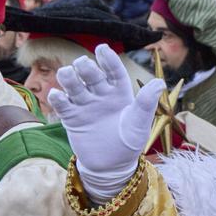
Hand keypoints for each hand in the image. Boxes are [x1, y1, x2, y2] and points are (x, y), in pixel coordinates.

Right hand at [47, 44, 164, 200]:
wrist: (110, 166)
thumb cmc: (129, 143)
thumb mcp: (139, 124)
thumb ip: (146, 104)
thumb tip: (159, 82)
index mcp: (119, 92)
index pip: (114, 71)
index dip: (108, 60)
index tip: (102, 49)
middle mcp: (101, 94)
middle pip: (91, 75)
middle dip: (86, 67)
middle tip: (82, 64)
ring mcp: (85, 105)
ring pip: (74, 86)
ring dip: (68, 78)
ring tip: (66, 74)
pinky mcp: (72, 117)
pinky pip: (62, 105)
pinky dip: (58, 99)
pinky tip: (57, 94)